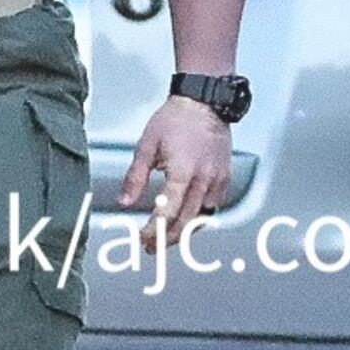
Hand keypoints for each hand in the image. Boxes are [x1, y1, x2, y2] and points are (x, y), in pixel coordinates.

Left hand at [117, 94, 233, 241]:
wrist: (204, 102)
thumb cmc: (176, 119)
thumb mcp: (146, 146)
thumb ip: (135, 177)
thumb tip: (125, 201)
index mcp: (182, 172)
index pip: (168, 212)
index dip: (154, 231)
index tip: (144, 239)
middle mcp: (203, 179)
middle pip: (187, 221)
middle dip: (168, 239)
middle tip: (153, 248)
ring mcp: (217, 179)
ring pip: (203, 217)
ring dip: (185, 232)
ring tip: (168, 240)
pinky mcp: (225, 176)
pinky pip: (214, 205)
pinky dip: (200, 218)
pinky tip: (189, 221)